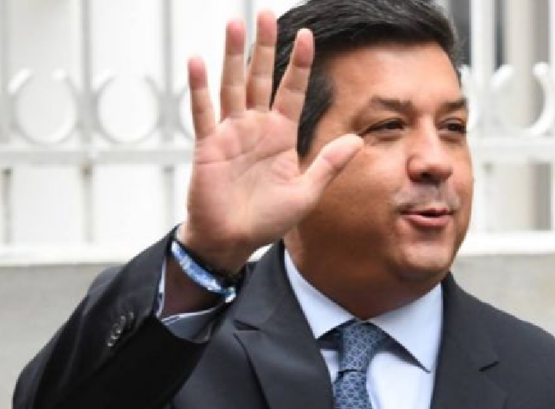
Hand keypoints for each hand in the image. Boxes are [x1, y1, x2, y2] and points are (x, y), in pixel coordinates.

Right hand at [178, 11, 362, 273]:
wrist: (232, 241)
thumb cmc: (267, 220)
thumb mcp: (306, 193)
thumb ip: (329, 164)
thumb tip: (357, 139)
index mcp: (281, 136)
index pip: (292, 91)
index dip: (299, 64)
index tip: (306, 35)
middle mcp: (256, 128)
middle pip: (261, 78)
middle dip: (265, 47)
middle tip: (266, 14)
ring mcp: (230, 133)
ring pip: (232, 85)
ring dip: (232, 55)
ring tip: (235, 23)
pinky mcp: (208, 145)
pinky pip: (204, 112)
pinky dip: (200, 87)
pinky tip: (198, 61)